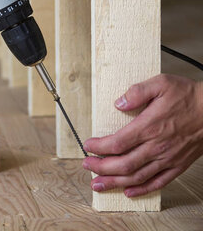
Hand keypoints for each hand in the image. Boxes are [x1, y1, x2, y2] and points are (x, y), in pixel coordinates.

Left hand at [82, 74, 202, 197]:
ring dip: (115, 182)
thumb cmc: (189, 96)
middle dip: (100, 168)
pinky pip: (158, 182)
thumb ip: (137, 91)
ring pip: (137, 176)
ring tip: (98, 184)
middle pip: (123, 164)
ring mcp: (168, 158)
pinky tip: (129, 191)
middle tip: (86, 165)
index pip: (117, 143)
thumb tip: (118, 102)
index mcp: (149, 127)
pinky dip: (141, 190)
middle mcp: (157, 146)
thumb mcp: (161, 83)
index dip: (98, 147)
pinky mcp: (178, 165)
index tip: (88, 145)